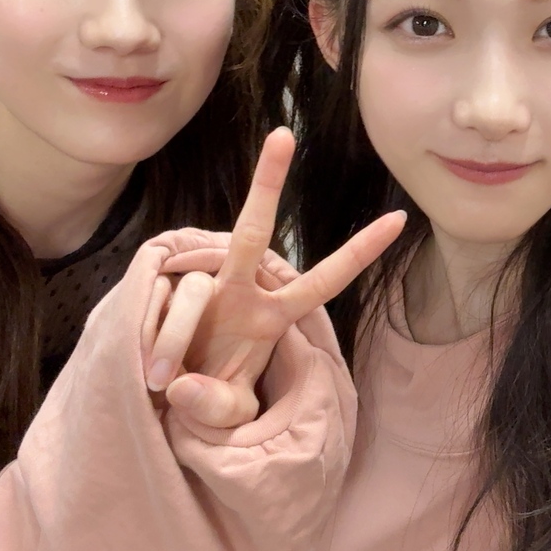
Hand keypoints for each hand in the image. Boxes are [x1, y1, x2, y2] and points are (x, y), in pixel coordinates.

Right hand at [143, 127, 405, 426]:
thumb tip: (184, 390)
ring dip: (172, 345)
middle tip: (284, 134)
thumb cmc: (204, 397)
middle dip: (267, 184)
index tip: (400, 218)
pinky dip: (153, 343)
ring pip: (190, 295)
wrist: (157, 394)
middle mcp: (239, 291)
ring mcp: (201, 284)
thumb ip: (215, 409)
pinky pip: (157, 306)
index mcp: (269, 317)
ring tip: (160, 383)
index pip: (323, 282)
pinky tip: (150, 369)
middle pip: (254, 234)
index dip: (359, 252)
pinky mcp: (160, 287)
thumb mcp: (221, 416)